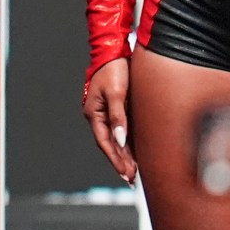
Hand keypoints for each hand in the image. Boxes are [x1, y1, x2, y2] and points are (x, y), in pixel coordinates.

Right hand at [83, 58, 136, 182]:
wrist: (115, 50)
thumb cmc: (114, 69)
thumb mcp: (117, 93)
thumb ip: (118, 117)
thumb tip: (120, 140)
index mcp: (94, 113)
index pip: (105, 142)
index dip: (116, 159)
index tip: (126, 174)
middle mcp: (98, 116)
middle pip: (110, 144)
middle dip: (120, 162)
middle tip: (132, 180)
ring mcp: (106, 112)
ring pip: (116, 139)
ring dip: (124, 155)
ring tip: (134, 172)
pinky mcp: (117, 108)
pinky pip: (122, 130)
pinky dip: (128, 143)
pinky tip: (136, 153)